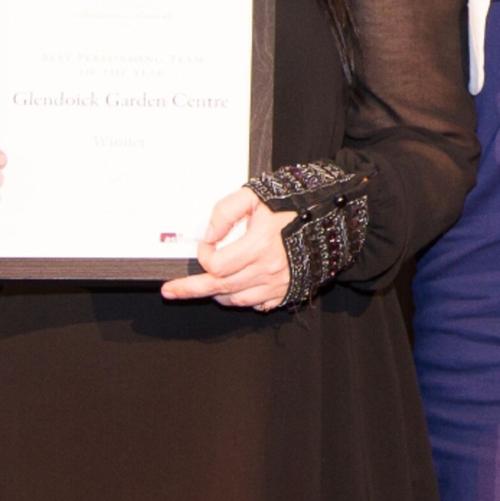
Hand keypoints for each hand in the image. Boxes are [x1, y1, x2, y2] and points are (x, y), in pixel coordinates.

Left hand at [161, 187, 297, 311]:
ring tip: (207, 285)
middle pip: (220, 287)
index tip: (206, 244)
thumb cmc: (293, 206)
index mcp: (260, 245)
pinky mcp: (285, 291)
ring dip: (216, 293)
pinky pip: (256, 305)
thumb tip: (208, 236)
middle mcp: (268, 269)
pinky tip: (236, 288)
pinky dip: (241, 299)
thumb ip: (226, 211)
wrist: (329, 218)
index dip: (204, 254)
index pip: (217, 264)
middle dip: (191, 289)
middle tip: (170, 291)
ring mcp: (277, 283)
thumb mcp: (255, 196)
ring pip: (235, 299)